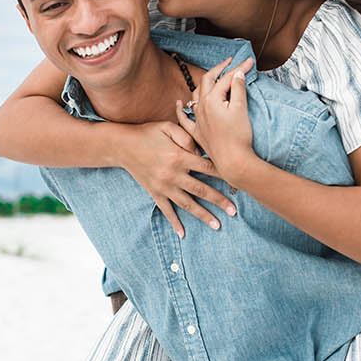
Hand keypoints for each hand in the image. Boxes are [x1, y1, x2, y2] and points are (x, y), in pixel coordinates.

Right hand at [117, 121, 235, 237]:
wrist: (122, 146)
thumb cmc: (147, 133)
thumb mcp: (167, 127)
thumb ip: (186, 136)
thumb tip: (201, 151)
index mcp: (179, 156)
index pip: (207, 167)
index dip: (224, 174)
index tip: (238, 182)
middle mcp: (173, 174)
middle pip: (201, 190)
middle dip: (219, 201)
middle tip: (234, 211)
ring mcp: (163, 186)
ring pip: (187, 203)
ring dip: (203, 215)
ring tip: (217, 225)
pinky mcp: (154, 192)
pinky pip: (166, 210)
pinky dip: (174, 222)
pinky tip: (183, 233)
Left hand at [175, 57, 258, 187]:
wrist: (233, 161)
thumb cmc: (238, 136)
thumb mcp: (241, 108)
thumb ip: (238, 88)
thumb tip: (238, 73)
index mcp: (212, 99)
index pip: (226, 78)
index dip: (239, 68)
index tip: (250, 61)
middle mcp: (201, 107)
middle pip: (207, 81)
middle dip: (219, 69)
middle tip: (230, 63)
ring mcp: (197, 120)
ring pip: (195, 96)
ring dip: (204, 84)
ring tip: (213, 78)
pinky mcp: (197, 133)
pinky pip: (184, 118)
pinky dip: (181, 109)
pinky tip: (179, 104)